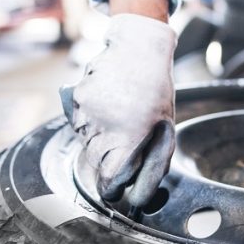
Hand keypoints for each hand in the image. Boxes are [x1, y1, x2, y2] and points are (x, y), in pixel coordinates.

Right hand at [60, 13, 176, 208]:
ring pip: (85, 142)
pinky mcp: (77, 98)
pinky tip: (107, 105)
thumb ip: (154, 164)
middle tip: (122, 145)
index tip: (114, 188)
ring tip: (117, 119)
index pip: (110, 178)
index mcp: (131, 136)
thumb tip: (140, 195)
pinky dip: (90, 120)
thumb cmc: (156, 90)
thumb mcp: (165, 128)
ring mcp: (88, 110)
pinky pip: (78, 122)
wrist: (137, 48)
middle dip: (106, 162)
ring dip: (98, 140)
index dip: (111, 187)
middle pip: (94, 162)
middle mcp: (105, 125)